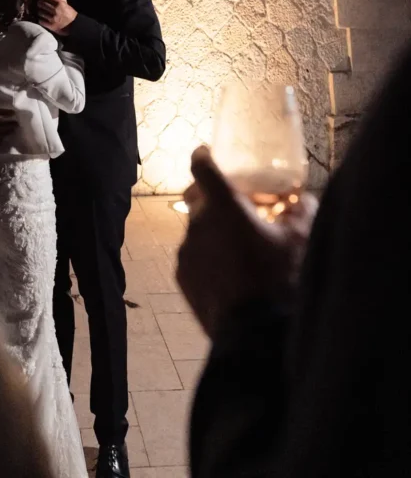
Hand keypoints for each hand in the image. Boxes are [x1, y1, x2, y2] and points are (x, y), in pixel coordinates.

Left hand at [37, 0, 77, 33]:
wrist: (75, 25)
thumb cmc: (70, 14)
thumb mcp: (66, 4)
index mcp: (60, 3)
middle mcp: (56, 10)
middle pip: (42, 4)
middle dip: (40, 3)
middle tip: (40, 4)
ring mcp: (53, 18)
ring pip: (40, 12)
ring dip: (40, 11)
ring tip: (41, 11)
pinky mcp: (51, 26)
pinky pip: (41, 21)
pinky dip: (41, 19)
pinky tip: (43, 19)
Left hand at [176, 147, 316, 338]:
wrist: (255, 334)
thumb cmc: (279, 281)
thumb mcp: (301, 240)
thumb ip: (301, 210)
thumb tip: (301, 199)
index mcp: (223, 207)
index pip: (202, 168)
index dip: (203, 156)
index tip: (205, 152)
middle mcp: (198, 224)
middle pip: (198, 200)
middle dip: (214, 199)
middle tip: (235, 208)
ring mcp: (187, 252)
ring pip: (197, 230)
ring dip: (213, 232)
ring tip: (239, 248)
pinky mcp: (183, 277)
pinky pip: (194, 256)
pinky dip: (209, 257)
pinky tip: (230, 271)